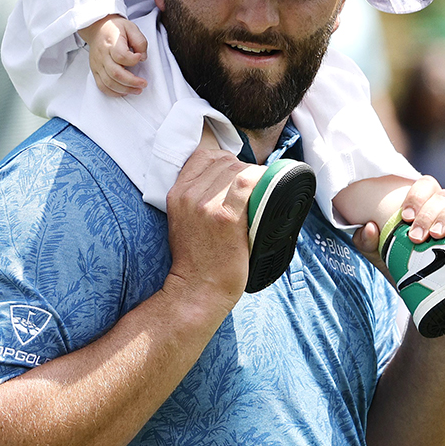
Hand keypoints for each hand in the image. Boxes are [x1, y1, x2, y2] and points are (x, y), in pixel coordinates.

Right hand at [81, 14, 147, 95]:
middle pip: (115, 73)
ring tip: (137, 90)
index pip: (121, 56)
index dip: (132, 60)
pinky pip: (102, 86)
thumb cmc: (115, 29)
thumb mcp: (131, 28)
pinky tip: (124, 91)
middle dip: (132, 82)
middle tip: (143, 83)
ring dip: (125, 89)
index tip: (139, 58)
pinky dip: (113, 92)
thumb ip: (140, 42)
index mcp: (111, 42)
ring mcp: (97, 64)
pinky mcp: (95, 70)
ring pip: (109, 82)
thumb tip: (142, 58)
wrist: (98, 28)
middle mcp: (102, 55)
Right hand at [164, 148, 261, 316]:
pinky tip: (267, 194)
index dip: (225, 161)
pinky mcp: (226, 217)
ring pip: (239, 170)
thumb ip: (196, 197)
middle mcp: (189, 195)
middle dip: (244, 171)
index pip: (204, 155)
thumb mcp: (183, 221)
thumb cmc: (197, 260)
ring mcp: (206, 205)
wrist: (198, 290)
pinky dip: (261, 183)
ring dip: (255, 178)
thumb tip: (227, 179)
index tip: (236, 176)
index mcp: (177, 193)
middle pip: (226, 162)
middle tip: (254, 191)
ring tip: (261, 195)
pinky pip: (247, 184)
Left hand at [351, 177, 444, 273]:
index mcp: (429, 207)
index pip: (426, 185)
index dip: (416, 196)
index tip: (405, 217)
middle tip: (415, 237)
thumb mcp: (385, 259)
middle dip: (428, 213)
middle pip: (443, 196)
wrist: (440, 304)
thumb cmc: (412, 273)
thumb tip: (369, 227)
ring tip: (437, 235)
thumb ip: (369, 243)